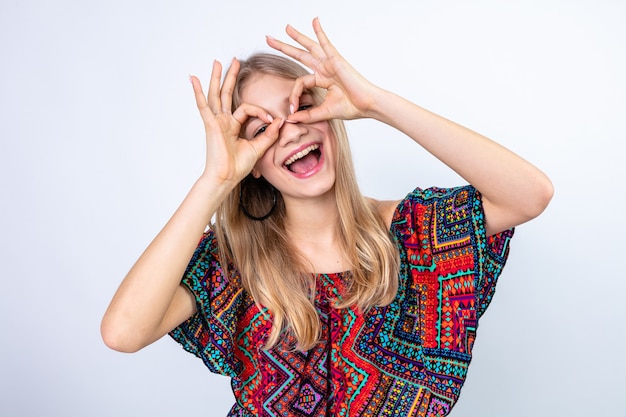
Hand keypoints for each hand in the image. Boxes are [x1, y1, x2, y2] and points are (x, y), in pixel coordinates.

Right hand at [191, 59, 282, 184]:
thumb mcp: (258, 148)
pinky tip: (193, 79)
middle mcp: (222, 121)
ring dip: (217, 78)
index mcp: (232, 126)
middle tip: (235, 61)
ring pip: (216, 95)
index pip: (246, 108)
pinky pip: (203, 105)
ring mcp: (215, 122)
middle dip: (231, 77)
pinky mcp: (211, 125)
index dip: (261, 111)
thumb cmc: (237, 167)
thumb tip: (279, 121)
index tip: (271, 120)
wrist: (226, 178)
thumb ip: (268, 134)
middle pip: (226, 94)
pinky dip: (198, 92)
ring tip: (217, 62)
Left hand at [266, 17, 380, 122]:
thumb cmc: (352, 107)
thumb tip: (291, 119)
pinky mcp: (336, 59)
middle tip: (269, 39)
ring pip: (309, 46)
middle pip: (300, 54)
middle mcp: (324, 68)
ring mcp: (330, 62)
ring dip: (297, 36)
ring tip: (286, 28)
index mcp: (322, 79)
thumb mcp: (324, 112)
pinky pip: (326, 42)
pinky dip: (320, 31)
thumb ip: (307, 115)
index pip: (300, 82)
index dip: (294, 95)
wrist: (367, 105)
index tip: (292, 110)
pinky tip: (314, 21)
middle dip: (284, 47)